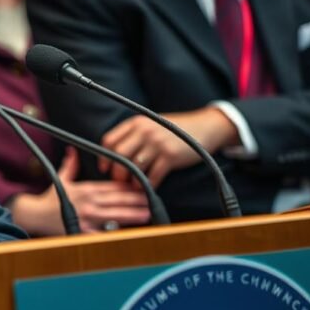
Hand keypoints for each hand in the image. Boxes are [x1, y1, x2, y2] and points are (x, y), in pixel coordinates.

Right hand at [12, 148, 151, 234]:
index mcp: (85, 189)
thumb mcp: (61, 179)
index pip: (111, 186)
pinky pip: (102, 232)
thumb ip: (70, 165)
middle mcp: (88, 202)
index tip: (141, 184)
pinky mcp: (83, 230)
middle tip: (152, 199)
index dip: (128, 186)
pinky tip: (127, 231)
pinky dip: (115, 231)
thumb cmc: (50, 198)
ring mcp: (87, 217)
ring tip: (146, 214)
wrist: (36, 214)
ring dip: (132, 214)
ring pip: (114, 215)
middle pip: (117, 200)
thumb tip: (73, 149)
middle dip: (136, 200)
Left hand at [99, 107, 238, 187]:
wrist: (204, 127)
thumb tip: (114, 154)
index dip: (104, 156)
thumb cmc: (174, 129)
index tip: (105, 168)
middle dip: (116, 171)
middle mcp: (144, 131)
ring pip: (134, 166)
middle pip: (119, 154)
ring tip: (133, 185)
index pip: (110, 140)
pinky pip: (153, 175)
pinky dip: (148, 184)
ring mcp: (157, 143)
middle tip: (119, 180)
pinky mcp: (170, 156)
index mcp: (136, 123)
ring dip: (131, 180)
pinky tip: (148, 187)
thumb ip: (133, 134)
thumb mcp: (151, 124)